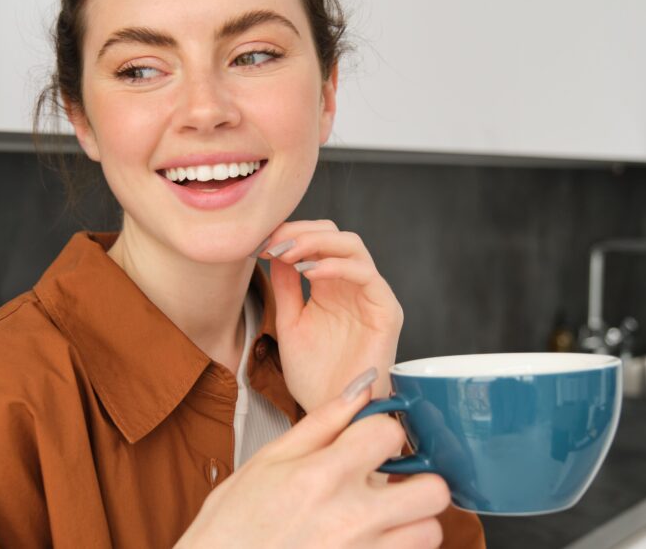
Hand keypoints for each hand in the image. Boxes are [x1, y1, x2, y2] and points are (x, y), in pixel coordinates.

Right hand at [175, 371, 448, 547]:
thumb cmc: (233, 525)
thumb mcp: (268, 461)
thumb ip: (321, 423)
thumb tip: (360, 388)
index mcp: (323, 476)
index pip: (390, 433)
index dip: (383, 431)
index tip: (371, 441)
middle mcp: (351, 517)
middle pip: (432, 489)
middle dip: (417, 478)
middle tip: (394, 480)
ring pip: (429, 531)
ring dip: (413, 520)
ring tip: (383, 516)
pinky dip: (396, 546)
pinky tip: (369, 539)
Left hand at [261, 220, 402, 412]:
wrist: (331, 414)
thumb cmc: (314, 376)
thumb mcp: (289, 323)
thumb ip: (285, 287)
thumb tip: (274, 248)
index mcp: (332, 285)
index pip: (317, 239)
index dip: (290, 232)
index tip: (260, 240)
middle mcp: (353, 285)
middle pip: (335, 234)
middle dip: (300, 231)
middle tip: (272, 242)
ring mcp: (372, 296)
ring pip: (353, 246)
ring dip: (316, 242)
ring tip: (287, 253)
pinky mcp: (386, 312)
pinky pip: (367, 276)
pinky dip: (337, 266)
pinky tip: (309, 272)